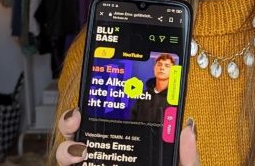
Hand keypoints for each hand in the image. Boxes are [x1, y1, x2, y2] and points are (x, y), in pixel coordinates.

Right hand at [54, 108, 199, 165]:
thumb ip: (187, 156)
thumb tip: (189, 126)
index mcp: (135, 151)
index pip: (114, 124)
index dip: (101, 108)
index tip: (97, 96)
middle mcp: (111, 161)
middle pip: (83, 136)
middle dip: (72, 123)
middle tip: (76, 117)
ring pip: (69, 158)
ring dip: (65, 150)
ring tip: (79, 151)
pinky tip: (77, 164)